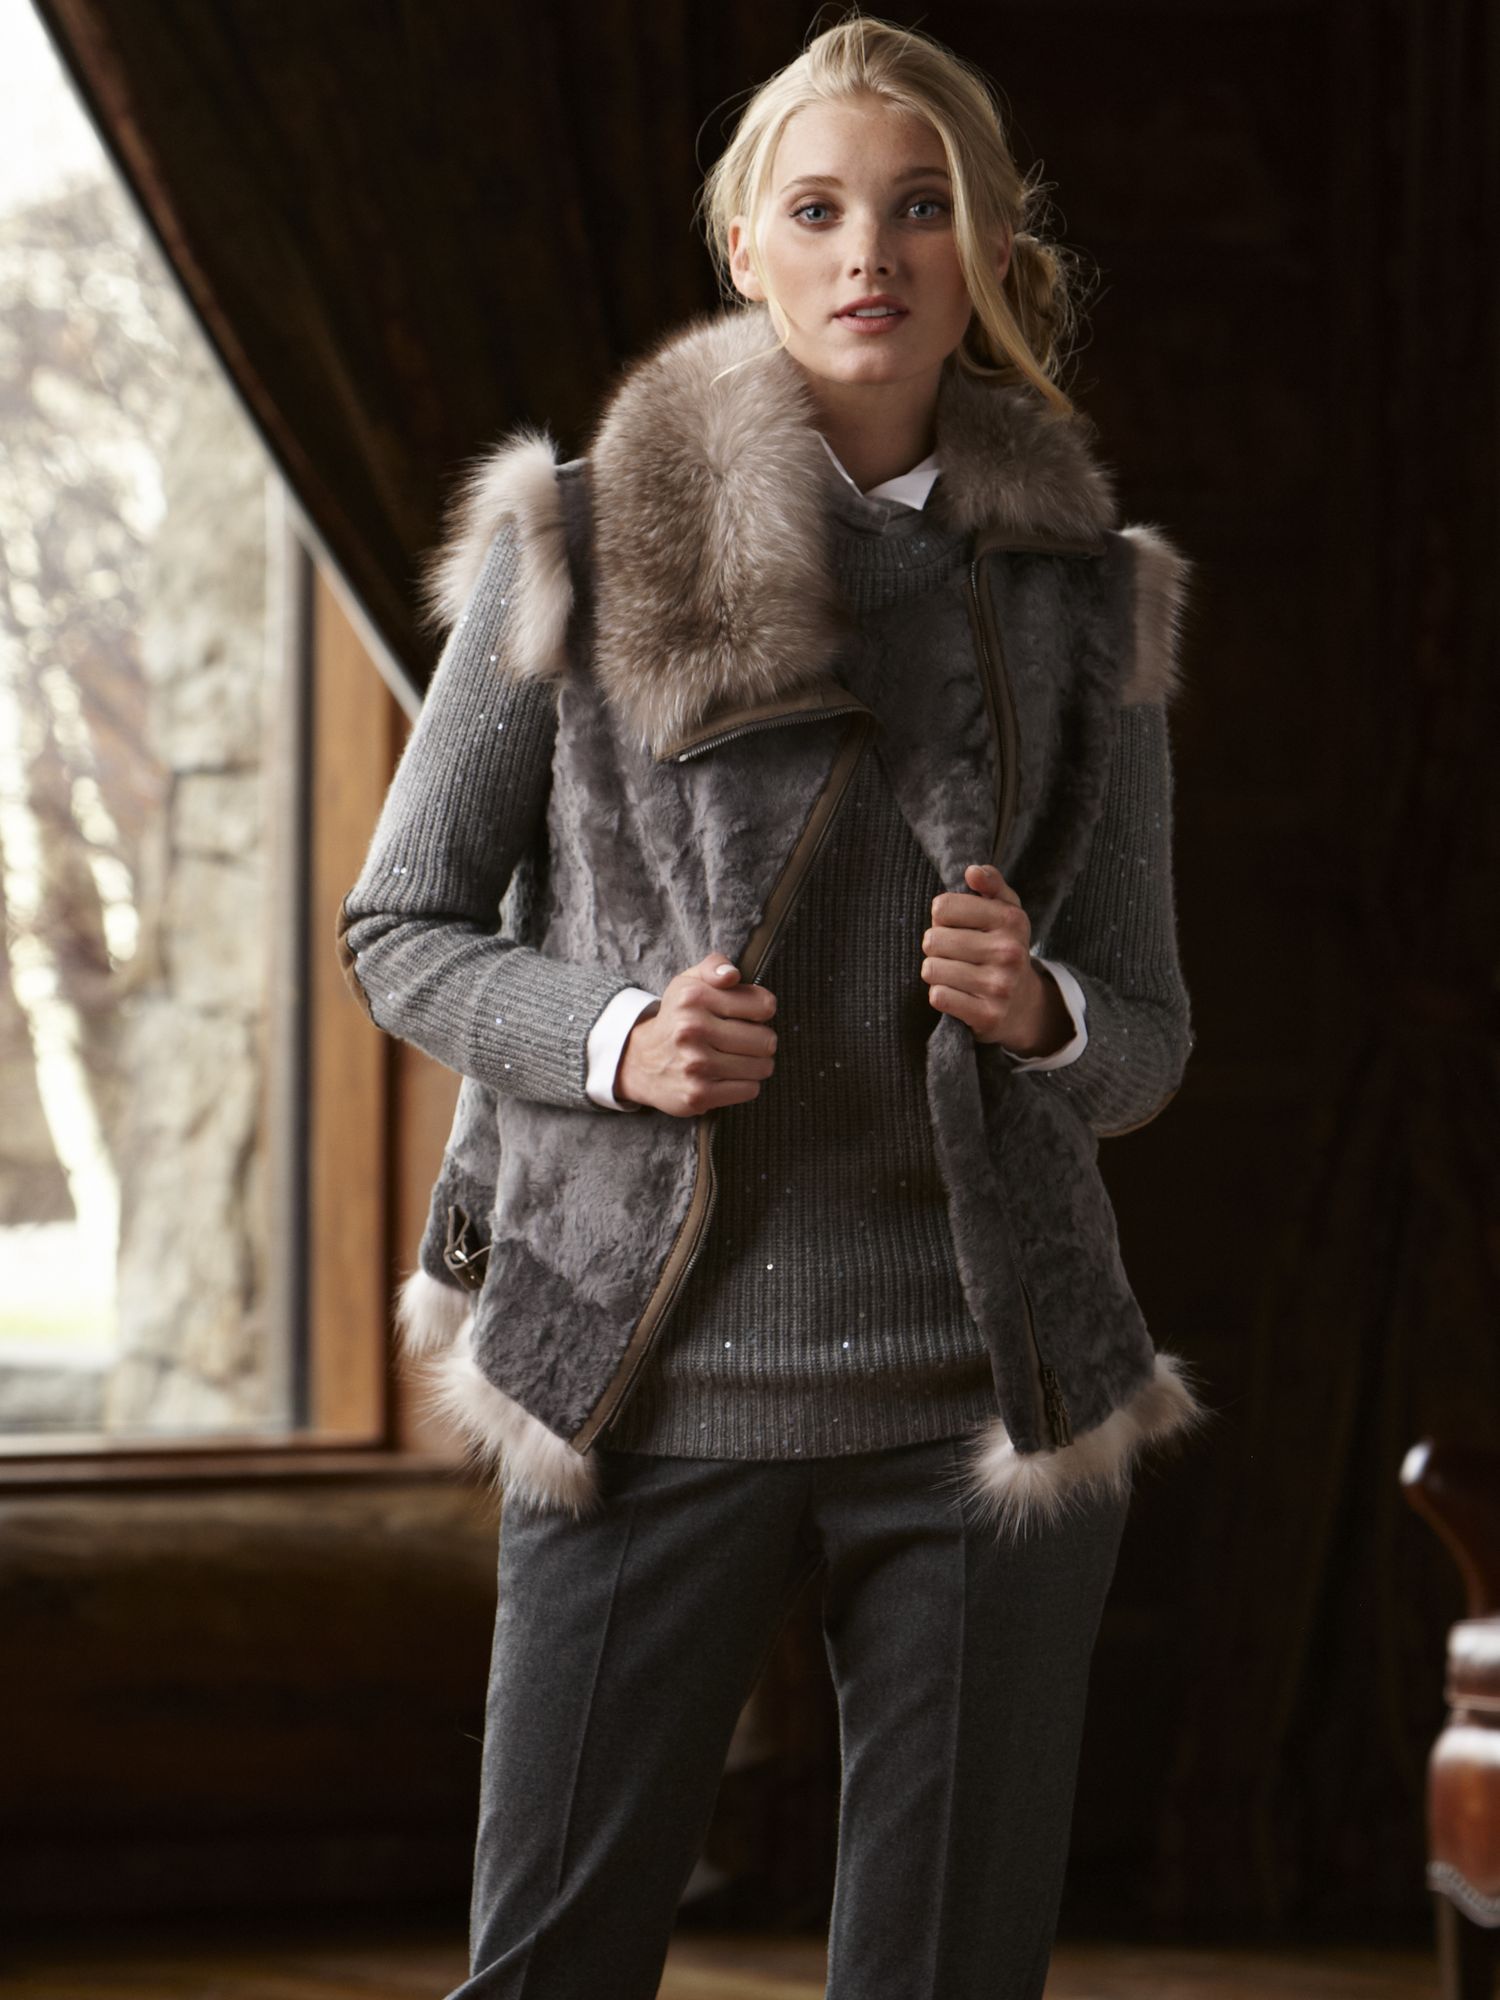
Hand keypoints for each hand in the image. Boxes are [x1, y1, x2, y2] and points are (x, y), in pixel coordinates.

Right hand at [615, 953, 777, 1116]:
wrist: (639, 1061)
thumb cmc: (676, 1019)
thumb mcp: (688, 982)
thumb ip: (714, 966)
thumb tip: (731, 975)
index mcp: (694, 997)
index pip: (763, 1005)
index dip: (762, 1010)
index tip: (749, 1015)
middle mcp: (692, 1029)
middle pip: (766, 1040)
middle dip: (761, 1041)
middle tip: (744, 1041)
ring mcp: (695, 1065)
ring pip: (761, 1067)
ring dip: (755, 1064)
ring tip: (736, 1058)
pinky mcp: (699, 1094)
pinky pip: (750, 1090)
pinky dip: (744, 1085)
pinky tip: (727, 1076)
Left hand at [921, 863, 1073, 1055]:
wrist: (1024, 1004)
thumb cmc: (1004, 947)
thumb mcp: (1006, 911)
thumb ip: (991, 884)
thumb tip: (972, 871)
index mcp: (1011, 919)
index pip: (942, 907)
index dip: (942, 917)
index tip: (957, 925)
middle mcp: (1009, 951)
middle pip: (932, 939)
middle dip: (936, 946)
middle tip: (955, 953)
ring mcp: (1000, 985)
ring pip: (931, 969)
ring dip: (936, 972)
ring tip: (955, 973)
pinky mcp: (988, 1015)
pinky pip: (939, 996)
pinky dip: (941, 994)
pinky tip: (958, 993)